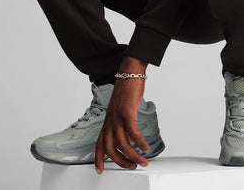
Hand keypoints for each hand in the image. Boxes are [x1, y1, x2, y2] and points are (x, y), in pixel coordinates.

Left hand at [95, 58, 149, 172]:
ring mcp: (117, 116)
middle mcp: (110, 120)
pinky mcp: (127, 112)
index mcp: (108, 121)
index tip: (99, 170)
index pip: (99, 143)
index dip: (98, 158)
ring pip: (122, 143)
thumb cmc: (126, 89)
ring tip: (143, 160)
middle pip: (110, 148)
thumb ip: (122, 123)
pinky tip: (145, 146)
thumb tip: (129, 137)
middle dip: (121, 161)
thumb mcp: (121, 109)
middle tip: (132, 166)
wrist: (129, 73)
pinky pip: (133, 133)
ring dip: (133, 155)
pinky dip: (140, 142)